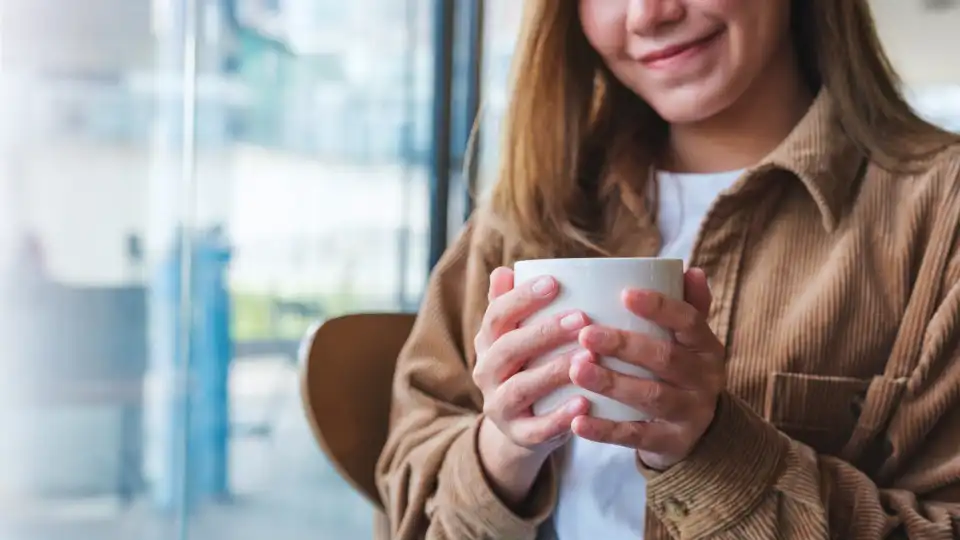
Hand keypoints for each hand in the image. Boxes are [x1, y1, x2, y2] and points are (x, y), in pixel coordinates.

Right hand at [473, 266, 590, 504]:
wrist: (522, 425)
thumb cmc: (529, 366)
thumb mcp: (517, 337)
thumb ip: (511, 305)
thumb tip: (504, 270)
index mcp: (487, 342)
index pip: (496, 315)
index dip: (522, 298)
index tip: (554, 282)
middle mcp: (486, 372)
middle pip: (508, 349)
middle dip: (543, 332)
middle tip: (581, 318)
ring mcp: (499, 406)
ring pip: (521, 388)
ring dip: (553, 371)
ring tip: (586, 358)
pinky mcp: (518, 436)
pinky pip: (537, 429)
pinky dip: (560, 417)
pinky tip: (585, 403)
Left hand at [568, 268, 724, 470]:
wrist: (701, 434)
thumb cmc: (682, 372)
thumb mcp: (691, 341)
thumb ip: (689, 306)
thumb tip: (690, 269)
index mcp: (706, 346)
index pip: (689, 321)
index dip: (660, 307)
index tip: (625, 293)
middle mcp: (704, 379)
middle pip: (665, 359)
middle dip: (625, 345)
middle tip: (586, 334)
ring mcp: (689, 413)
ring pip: (650, 397)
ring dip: (612, 383)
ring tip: (576, 370)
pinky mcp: (671, 443)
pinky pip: (635, 436)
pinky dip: (605, 430)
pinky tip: (576, 422)